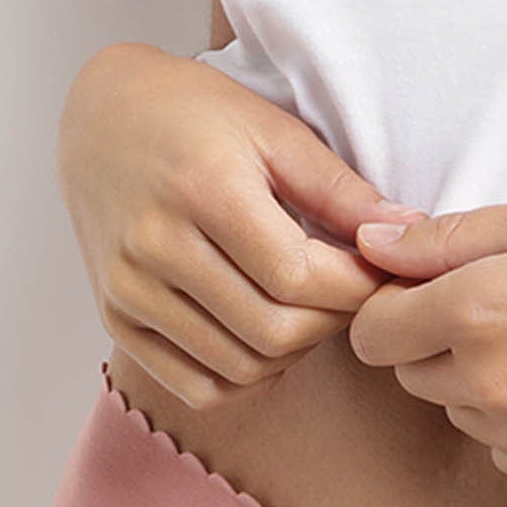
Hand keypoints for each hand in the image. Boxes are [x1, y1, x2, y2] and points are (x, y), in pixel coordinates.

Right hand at [58, 41, 427, 407]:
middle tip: (345, 299)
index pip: (298, 278)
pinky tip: (261, 341)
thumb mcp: (272, 131)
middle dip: (328, 325)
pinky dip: (245, 378)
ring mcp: (130, 290)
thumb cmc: (194, 118)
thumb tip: (408, 235)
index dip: (354, 291)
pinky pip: (199, 387)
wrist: (98, 120)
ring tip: (304, 313)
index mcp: (202, 189)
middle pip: (274, 332)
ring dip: (291, 355)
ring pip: (241, 367)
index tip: (378, 279)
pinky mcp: (117, 321)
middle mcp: (155, 245)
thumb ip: (340, 190)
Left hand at [347, 194, 506, 497]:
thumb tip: (367, 242)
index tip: (435, 293)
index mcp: (474, 311)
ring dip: (487, 388)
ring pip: (461, 415)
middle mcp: (489, 386)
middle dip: (442, 346)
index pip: (371, 333)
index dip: (396, 309)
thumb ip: (445, 238)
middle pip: (411, 376)